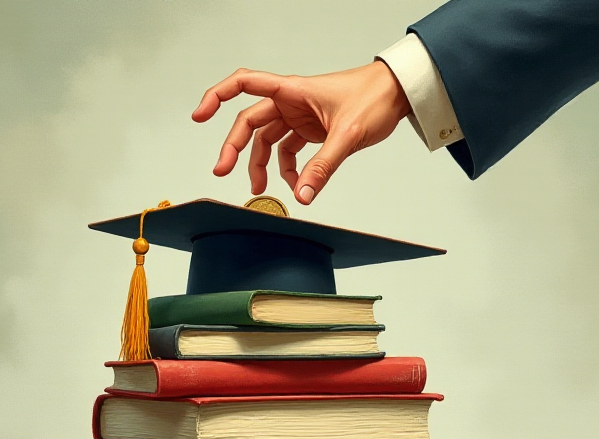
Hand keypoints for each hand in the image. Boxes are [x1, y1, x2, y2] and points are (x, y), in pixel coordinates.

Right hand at [192, 62, 410, 204]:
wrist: (398, 94)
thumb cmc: (374, 96)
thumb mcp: (348, 134)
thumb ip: (323, 166)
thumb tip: (303, 194)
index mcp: (292, 90)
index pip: (244, 84)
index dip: (217, 96)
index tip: (200, 115)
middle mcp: (291, 101)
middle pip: (250, 122)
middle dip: (234, 147)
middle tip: (222, 170)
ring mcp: (300, 115)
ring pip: (267, 140)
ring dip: (260, 163)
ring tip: (258, 188)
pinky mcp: (312, 129)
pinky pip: (289, 150)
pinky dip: (288, 168)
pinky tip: (294, 184)